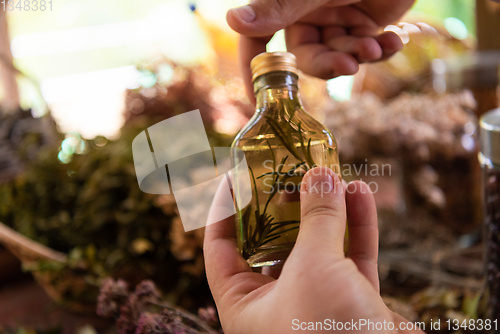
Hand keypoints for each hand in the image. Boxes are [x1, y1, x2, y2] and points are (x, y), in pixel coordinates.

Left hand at [204, 167, 422, 332]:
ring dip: (327, 210)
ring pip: (317, 247)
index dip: (224, 210)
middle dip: (285, 204)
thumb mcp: (315, 268)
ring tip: (331, 173)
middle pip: (273, 242)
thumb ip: (318, 220)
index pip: (220, 248)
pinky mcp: (352, 304)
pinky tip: (360, 195)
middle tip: (291, 170)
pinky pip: (351, 258)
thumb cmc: (328, 332)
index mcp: (245, 305)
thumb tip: (320, 175)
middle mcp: (277, 304)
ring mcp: (316, 303)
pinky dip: (357, 228)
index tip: (234, 175)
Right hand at [226, 0, 414, 99]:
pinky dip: (382, 49)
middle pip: (305, 57)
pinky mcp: (365, 24)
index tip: (257, 102)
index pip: (258, 41)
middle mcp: (307, 15)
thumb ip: (276, 8)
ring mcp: (336, 20)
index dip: (254, 71)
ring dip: (358, 55)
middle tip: (348, 66)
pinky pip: (366, 48)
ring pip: (337, 56)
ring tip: (375, 46)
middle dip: (329, 64)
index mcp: (284, 4)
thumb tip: (233, 21)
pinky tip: (392, 40)